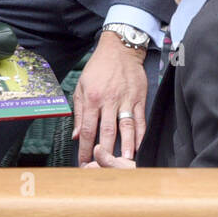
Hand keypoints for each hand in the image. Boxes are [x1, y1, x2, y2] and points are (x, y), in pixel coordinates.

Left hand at [72, 30, 146, 165]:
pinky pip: (140, 119)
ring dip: (125, 145)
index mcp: (92, 98)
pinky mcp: (139, 98)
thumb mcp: (81, 86)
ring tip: (124, 161)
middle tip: (102, 167)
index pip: (88, 129)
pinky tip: (139, 146)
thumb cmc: (98, 68)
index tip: (84, 162)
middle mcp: (109, 100)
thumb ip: (79, 112)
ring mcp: (126, 99)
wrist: (119, 49)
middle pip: (107, 131)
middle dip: (104, 152)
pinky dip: (141, 134)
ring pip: (125, 126)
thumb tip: (76, 135)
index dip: (86, 148)